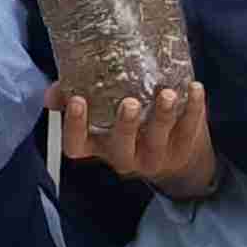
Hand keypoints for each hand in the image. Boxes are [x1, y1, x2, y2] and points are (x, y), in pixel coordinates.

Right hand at [56, 78, 219, 195]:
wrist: (180, 157)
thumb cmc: (131, 124)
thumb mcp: (102, 114)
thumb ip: (76, 96)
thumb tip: (53, 91)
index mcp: (99, 146)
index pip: (77, 147)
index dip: (75, 127)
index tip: (77, 100)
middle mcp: (124, 156)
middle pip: (120, 148)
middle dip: (125, 126)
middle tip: (129, 102)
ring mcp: (155, 156)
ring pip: (157, 140)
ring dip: (162, 115)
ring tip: (167, 94)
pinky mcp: (183, 149)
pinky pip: (188, 130)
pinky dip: (193, 109)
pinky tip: (194, 88)